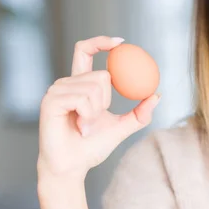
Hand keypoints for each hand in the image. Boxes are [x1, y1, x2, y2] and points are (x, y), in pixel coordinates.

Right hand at [37, 36, 160, 181]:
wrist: (73, 167)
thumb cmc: (92, 147)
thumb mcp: (122, 127)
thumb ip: (139, 113)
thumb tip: (157, 95)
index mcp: (80, 84)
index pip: (86, 51)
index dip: (101, 42)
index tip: (121, 43)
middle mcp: (66, 83)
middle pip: (101, 74)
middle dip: (108, 99)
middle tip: (97, 118)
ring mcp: (56, 91)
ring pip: (94, 86)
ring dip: (98, 111)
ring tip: (85, 126)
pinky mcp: (50, 101)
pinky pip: (83, 98)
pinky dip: (89, 115)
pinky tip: (80, 127)